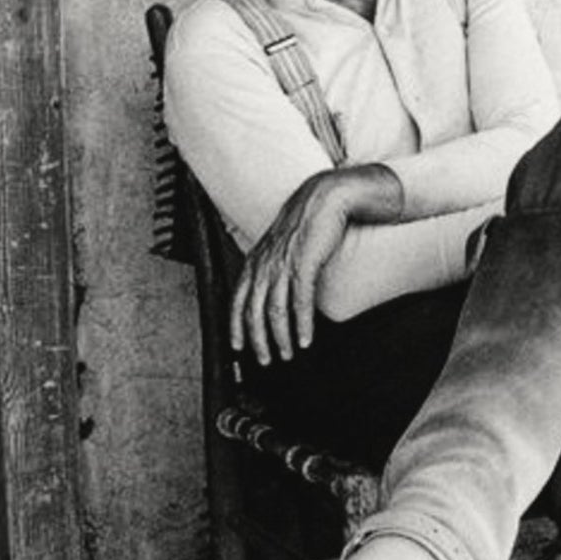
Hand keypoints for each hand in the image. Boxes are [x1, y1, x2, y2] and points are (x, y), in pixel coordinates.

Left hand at [231, 166, 400, 364]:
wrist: (324, 199)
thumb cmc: (305, 224)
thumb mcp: (279, 247)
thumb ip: (271, 269)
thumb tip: (272, 295)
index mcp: (255, 261)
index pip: (237, 300)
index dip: (235, 327)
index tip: (237, 347)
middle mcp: (264, 265)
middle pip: (254, 312)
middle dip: (258, 341)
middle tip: (265, 360)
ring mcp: (283, 265)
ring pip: (275, 311)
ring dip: (281, 338)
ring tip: (288, 354)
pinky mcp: (304, 265)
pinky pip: (300, 302)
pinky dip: (302, 325)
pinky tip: (306, 339)